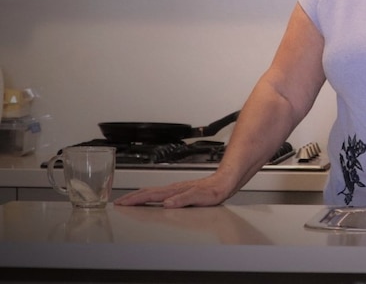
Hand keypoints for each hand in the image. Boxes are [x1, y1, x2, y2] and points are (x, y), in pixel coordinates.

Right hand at [114, 174, 233, 207]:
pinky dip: (150, 196)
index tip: (121, 203)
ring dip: (139, 196)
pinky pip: (160, 193)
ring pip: (153, 192)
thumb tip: (167, 203)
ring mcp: (176, 189)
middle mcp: (173, 189)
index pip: (149, 195)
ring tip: (128, 200)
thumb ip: (183, 200)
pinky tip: (151, 199)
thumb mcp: (200, 197)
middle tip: (118, 203)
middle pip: (148, 192)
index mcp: (175, 191)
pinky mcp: (181, 191)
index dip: (134, 200)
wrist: (226, 182)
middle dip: (131, 197)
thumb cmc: (215, 190)